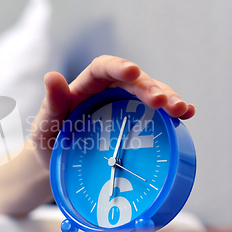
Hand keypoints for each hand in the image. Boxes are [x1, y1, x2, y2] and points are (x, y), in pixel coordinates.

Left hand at [30, 55, 195, 168]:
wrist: (57, 164)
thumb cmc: (49, 140)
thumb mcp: (46, 123)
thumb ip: (52, 103)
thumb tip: (52, 76)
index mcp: (86, 86)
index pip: (103, 68)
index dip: (118, 67)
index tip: (132, 71)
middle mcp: (108, 91)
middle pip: (134, 81)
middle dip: (151, 88)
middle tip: (164, 103)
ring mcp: (124, 106)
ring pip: (150, 94)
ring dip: (168, 99)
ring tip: (182, 110)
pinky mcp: (136, 122)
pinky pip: (156, 114)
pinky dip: (171, 114)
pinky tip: (186, 116)